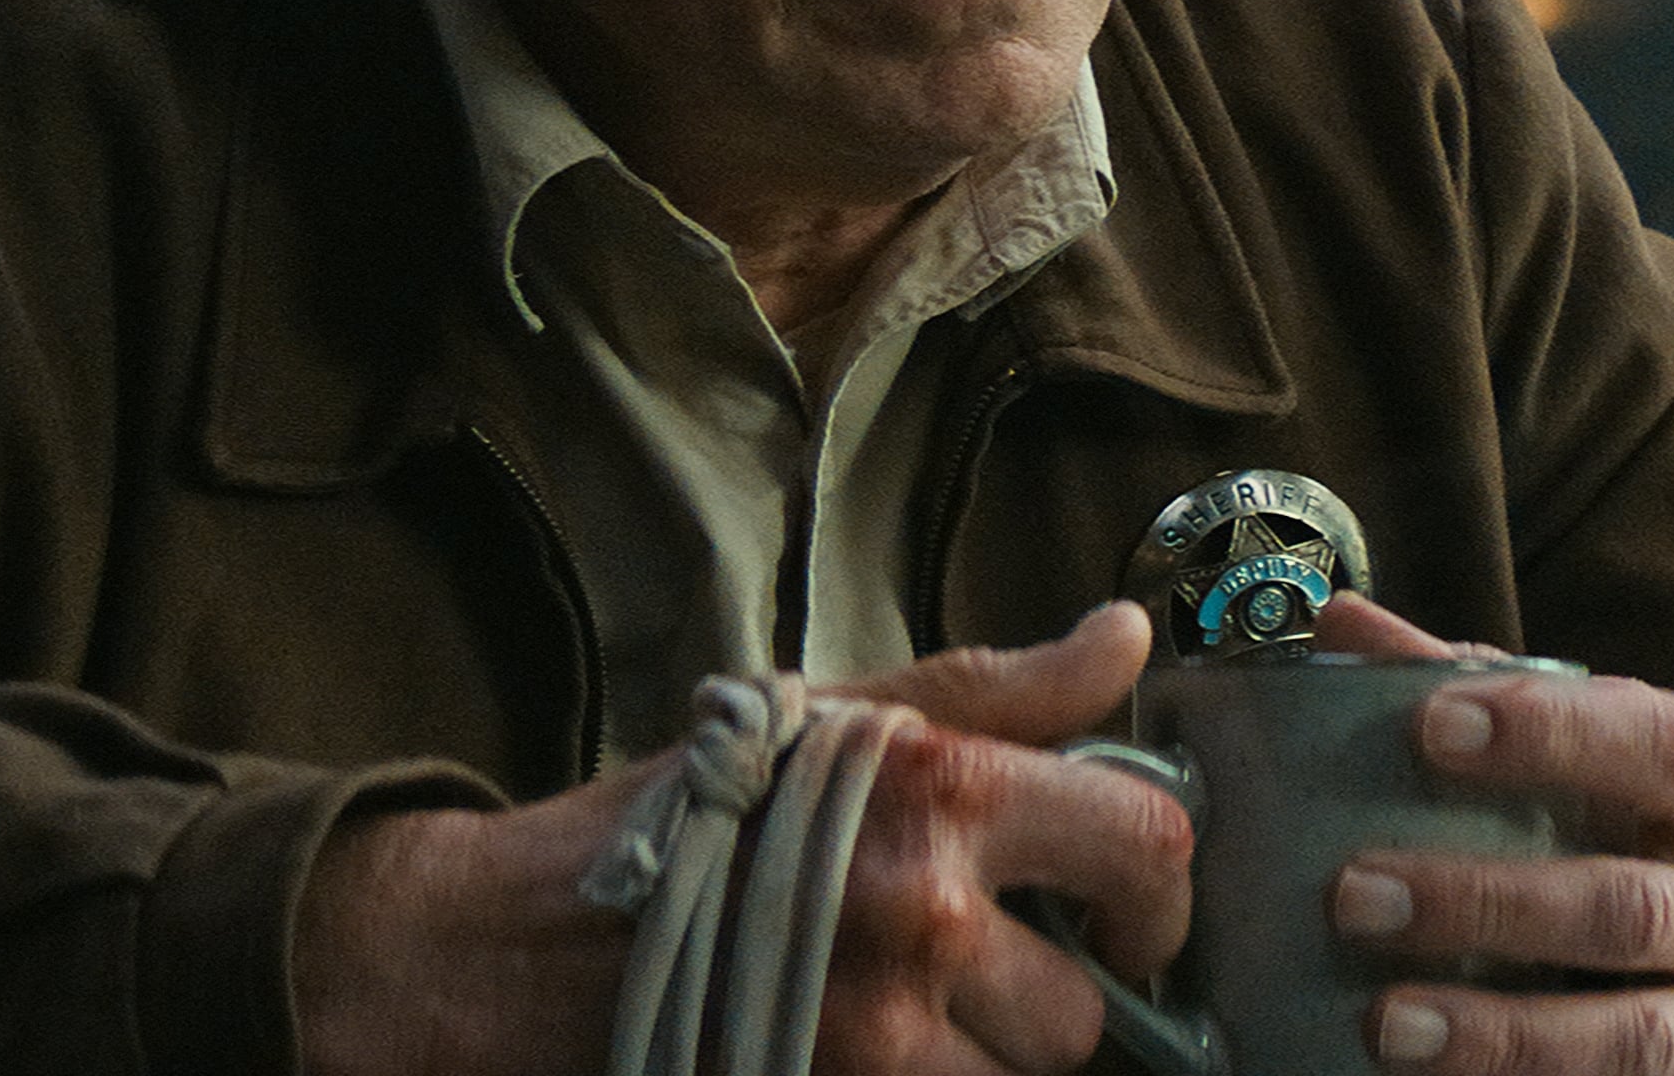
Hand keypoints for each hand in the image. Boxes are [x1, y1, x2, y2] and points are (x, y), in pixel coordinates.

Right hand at [296, 603, 1190, 1075]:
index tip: (1118, 912)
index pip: (1143, 843)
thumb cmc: (677, 819)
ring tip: (884, 1013)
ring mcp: (882, 1039)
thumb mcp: (832, 717)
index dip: (1154, 889)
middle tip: (959, 972)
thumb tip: (1123, 640)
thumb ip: (994, 690)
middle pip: (1085, 1010)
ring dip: (973, 1065)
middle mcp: (925, 916)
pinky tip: (854, 1051)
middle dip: (1036, 1000)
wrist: (519, 941)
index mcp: (937, 793)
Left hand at [1313, 596, 1673, 1074]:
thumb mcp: (1672, 764)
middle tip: (1354, 893)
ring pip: (1633, 1042)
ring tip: (1385, 1027)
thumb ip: (1509, 691)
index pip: (1658, 744)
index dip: (1550, 731)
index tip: (1433, 721)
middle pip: (1625, 911)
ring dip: (1504, 1040)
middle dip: (1486, 904)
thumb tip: (1345, 625)